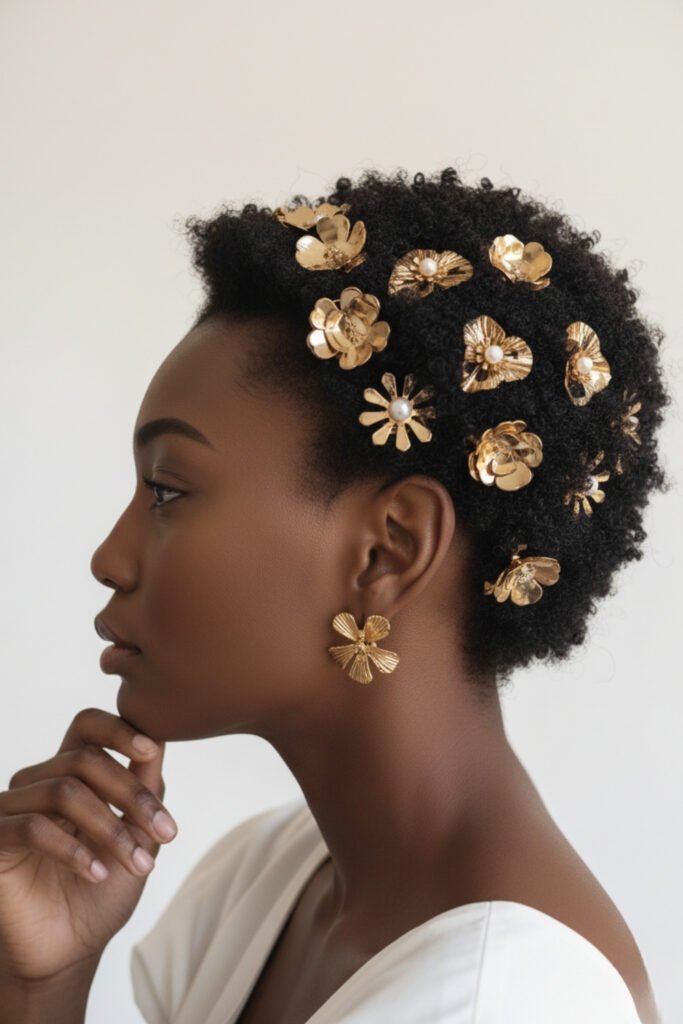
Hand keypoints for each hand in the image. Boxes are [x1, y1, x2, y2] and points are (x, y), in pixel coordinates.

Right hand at [0, 708, 176, 982]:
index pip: (87, 725)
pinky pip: (34, 827)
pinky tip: (96, 873)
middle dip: (133, 795)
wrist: (70, 950)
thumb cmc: (102, 890)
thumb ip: (146, 789)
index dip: (118, 729)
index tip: (151, 751)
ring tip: (138, 864)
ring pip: (65, 791)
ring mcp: (12, 809)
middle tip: (166, 834)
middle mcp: (39, 782)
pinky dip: (73, 849)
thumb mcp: (137, 836)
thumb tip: (159, 739)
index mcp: (71, 772)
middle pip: (85, 759)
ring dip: (111, 829)